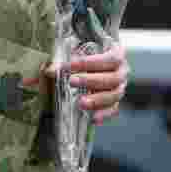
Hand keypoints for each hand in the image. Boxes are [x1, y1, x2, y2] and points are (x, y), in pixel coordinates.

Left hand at [46, 10, 129, 124]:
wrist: (94, 66)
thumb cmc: (86, 57)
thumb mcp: (76, 53)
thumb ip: (64, 60)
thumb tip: (49, 70)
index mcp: (117, 55)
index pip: (109, 58)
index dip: (90, 62)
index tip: (70, 65)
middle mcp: (121, 72)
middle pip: (112, 78)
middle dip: (91, 80)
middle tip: (72, 81)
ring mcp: (119, 88)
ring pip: (113, 95)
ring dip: (97, 99)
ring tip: (81, 102)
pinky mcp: (115, 102)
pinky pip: (113, 109)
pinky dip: (103, 114)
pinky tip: (93, 118)